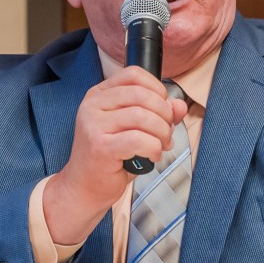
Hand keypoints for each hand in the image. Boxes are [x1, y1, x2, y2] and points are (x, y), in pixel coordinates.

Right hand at [44, 67, 187, 243]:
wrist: (84, 188)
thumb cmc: (110, 158)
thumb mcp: (135, 130)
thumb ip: (158, 114)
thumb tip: (179, 105)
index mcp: (99, 95)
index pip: (133, 74)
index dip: (156, 88)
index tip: (163, 108)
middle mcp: (93, 105)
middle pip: (141, 95)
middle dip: (164, 114)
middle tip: (167, 133)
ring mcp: (93, 125)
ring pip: (142, 116)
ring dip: (162, 132)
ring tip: (161, 145)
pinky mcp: (100, 147)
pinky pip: (138, 139)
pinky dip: (153, 148)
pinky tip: (152, 156)